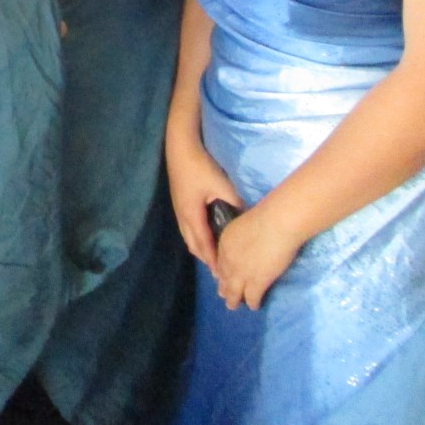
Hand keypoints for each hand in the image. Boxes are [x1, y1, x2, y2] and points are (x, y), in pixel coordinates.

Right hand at [165, 131, 241, 274]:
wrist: (180, 148)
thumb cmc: (200, 166)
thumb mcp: (221, 185)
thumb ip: (233, 203)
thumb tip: (245, 218)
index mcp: (192, 214)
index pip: (204, 244)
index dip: (213, 261)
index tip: (222, 275)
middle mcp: (182, 216)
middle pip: (193, 245)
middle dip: (206, 259)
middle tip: (220, 273)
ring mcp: (179, 209)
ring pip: (188, 237)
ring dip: (200, 250)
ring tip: (213, 260)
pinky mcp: (180, 203)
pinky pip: (187, 229)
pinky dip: (197, 239)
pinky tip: (205, 238)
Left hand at [214, 204, 305, 310]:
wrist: (276, 224)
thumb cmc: (265, 217)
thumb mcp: (243, 223)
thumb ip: (242, 235)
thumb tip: (248, 239)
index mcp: (224, 243)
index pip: (220, 262)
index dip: (222, 271)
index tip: (221, 277)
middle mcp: (228, 260)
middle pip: (224, 278)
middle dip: (224, 288)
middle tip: (223, 295)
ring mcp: (241, 273)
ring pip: (234, 291)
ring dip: (233, 300)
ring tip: (233, 306)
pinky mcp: (257, 282)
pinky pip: (252, 297)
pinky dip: (253, 303)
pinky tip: (254, 306)